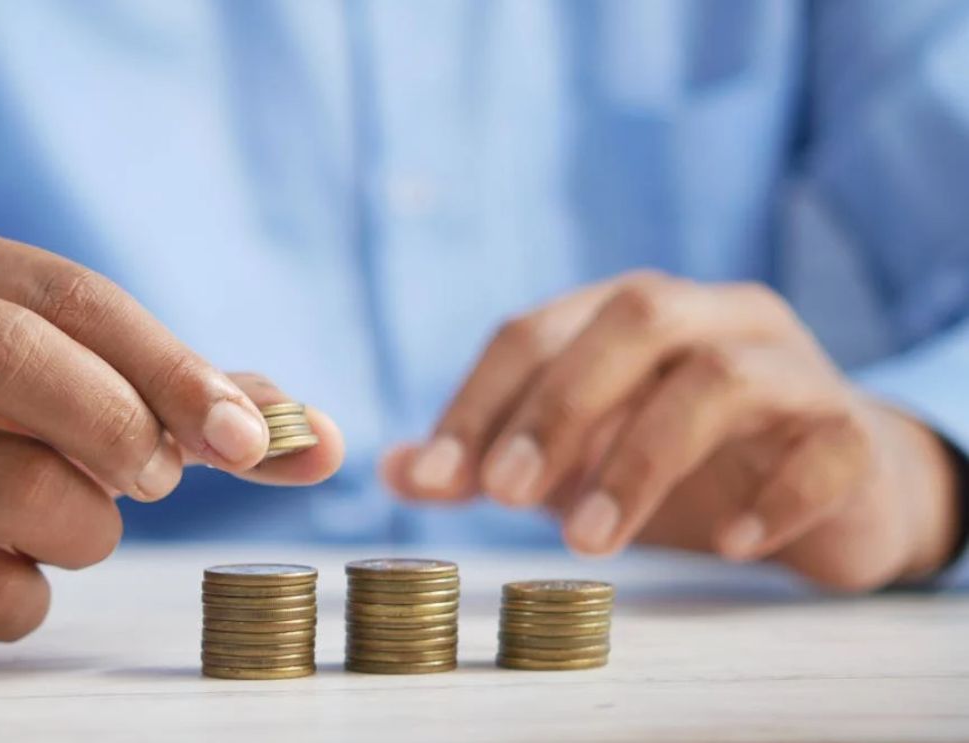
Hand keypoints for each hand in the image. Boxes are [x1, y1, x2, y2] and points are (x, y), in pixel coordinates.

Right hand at [0, 223, 342, 662]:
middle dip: (122, 423)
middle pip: (10, 354)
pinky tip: (0, 569)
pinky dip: (34, 595)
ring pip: (15, 489)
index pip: (69, 293)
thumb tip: (323, 440)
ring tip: (71, 523)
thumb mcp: (62, 381)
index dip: (172, 365)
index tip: (248, 436)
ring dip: (89, 526)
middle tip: (160, 479)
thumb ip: (190, 402)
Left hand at [384, 272, 958, 590]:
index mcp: (631, 313)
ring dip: (642, 459)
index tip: (434, 477)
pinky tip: (728, 544)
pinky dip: (772, 496)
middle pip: (633, 318)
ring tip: (591, 542)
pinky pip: (824, 447)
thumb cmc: (685, 460)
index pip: (537, 329)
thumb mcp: (577, 458)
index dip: (479, 399)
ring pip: (721, 378)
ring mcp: (791, 367)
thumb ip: (491, 459)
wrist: (833, 485)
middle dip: (559, 406)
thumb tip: (394, 471)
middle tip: (505, 495)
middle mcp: (712, 317)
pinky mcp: (852, 431)